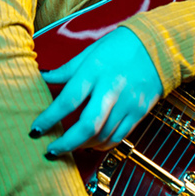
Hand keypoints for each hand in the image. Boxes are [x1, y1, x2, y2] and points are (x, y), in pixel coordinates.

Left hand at [30, 27, 162, 157]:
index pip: (68, 99)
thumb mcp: (90, 52)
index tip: (35, 129)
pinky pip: (119, 137)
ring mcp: (127, 103)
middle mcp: (111, 89)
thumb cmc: (120, 46)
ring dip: (83, 145)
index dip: (49, 117)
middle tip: (51, 150)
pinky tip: (91, 144)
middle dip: (67, 142)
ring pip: (103, 135)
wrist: (159, 46)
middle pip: (88, 125)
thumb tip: (42, 77)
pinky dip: (102, 145)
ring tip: (68, 146)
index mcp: (94, 71)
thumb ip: (67, 70)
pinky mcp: (139, 113)